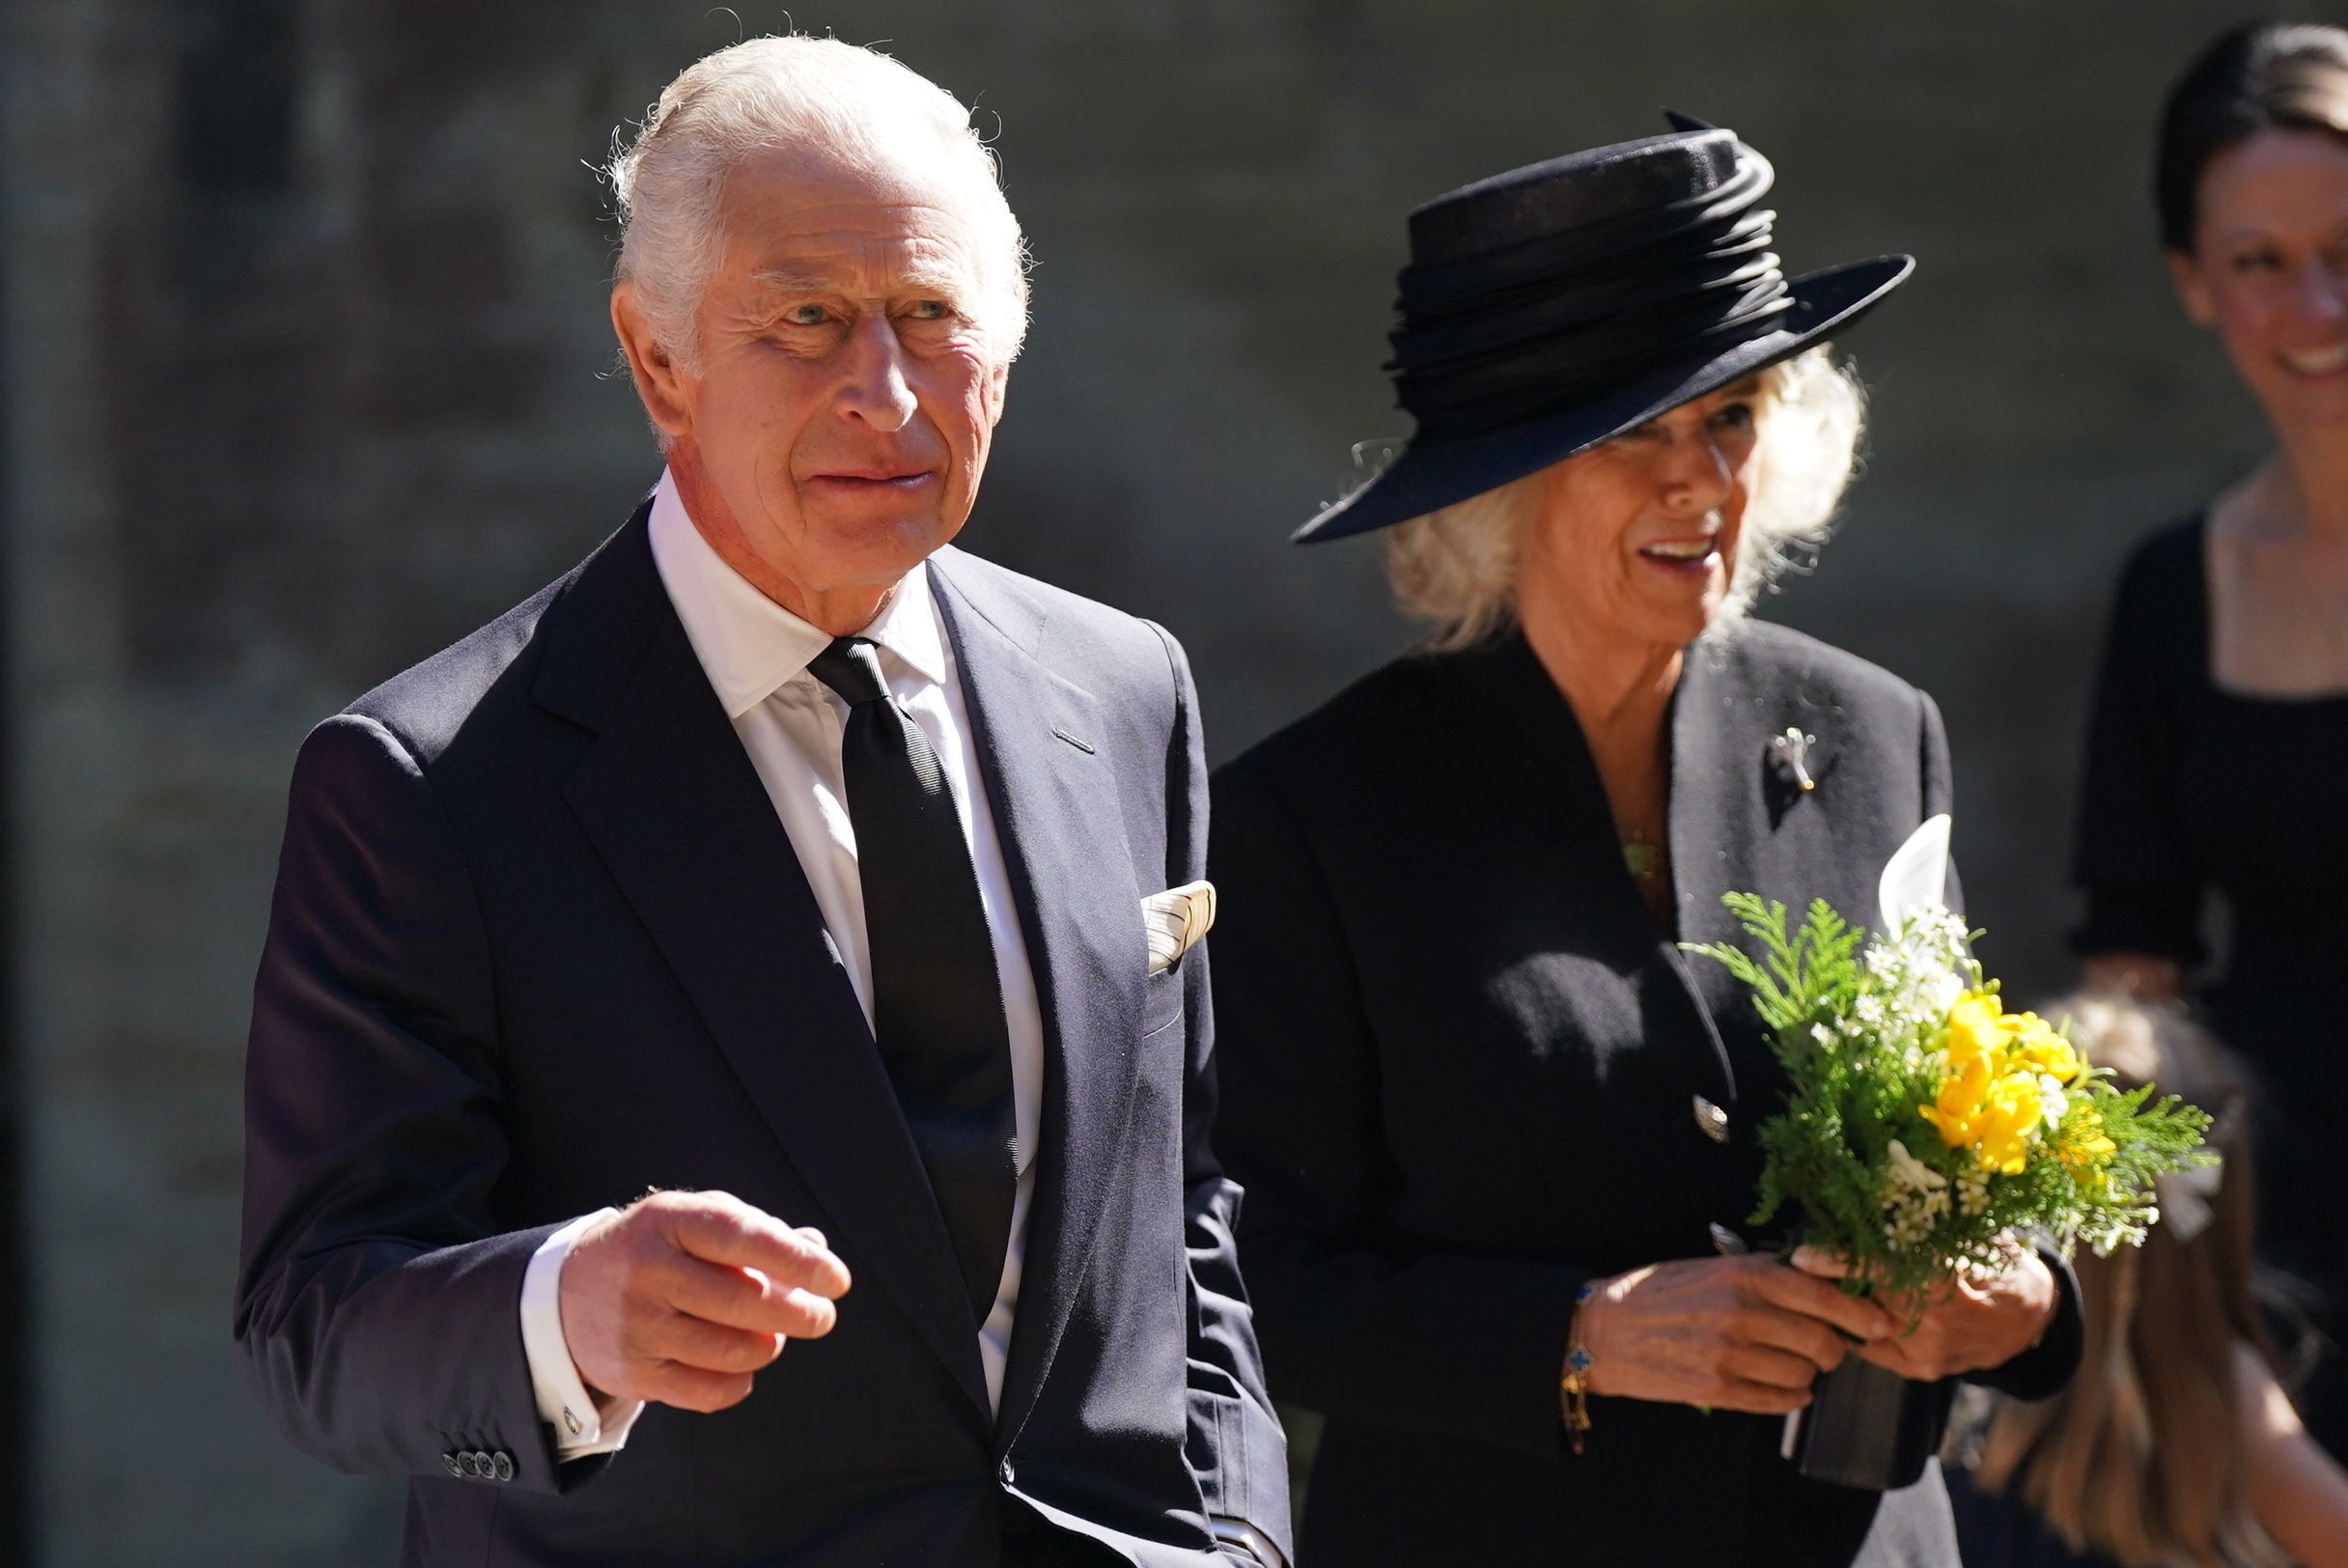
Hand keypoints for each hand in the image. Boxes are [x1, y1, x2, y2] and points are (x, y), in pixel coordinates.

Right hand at [559, 1189, 851, 1412]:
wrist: (568, 1294)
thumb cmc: (659, 1250)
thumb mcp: (698, 1222)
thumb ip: (759, 1232)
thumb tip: (817, 1250)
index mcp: (670, 1221)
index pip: (742, 1237)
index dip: (797, 1261)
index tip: (837, 1280)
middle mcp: (648, 1271)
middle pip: (743, 1302)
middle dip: (799, 1313)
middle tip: (821, 1317)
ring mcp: (637, 1325)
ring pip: (732, 1351)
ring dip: (769, 1347)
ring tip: (772, 1335)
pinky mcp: (633, 1373)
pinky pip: (709, 1392)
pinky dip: (740, 1382)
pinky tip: (742, 1365)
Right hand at [1577, 1254, 1896, 1415]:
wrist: (1603, 1329)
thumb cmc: (1658, 1292)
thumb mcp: (1710, 1265)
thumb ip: (1761, 1275)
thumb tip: (1820, 1286)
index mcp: (1743, 1274)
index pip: (1822, 1295)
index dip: (1861, 1313)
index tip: (1882, 1324)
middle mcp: (1741, 1312)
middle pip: (1822, 1341)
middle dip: (1833, 1349)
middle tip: (1825, 1348)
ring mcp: (1729, 1353)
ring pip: (1804, 1375)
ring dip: (1807, 1375)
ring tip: (1789, 1365)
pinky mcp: (1716, 1389)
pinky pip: (1778, 1400)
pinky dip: (1788, 1397)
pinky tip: (1777, 1386)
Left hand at [1791, 1241, 2054, 1381]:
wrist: (2029, 1317)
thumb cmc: (1990, 1262)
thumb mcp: (1963, 1235)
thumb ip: (1921, 1225)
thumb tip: (1868, 1196)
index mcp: (1944, 1277)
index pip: (1876, 1269)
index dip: (1836, 1262)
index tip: (1800, 1255)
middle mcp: (1933, 1319)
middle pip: (1862, 1299)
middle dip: (1831, 1282)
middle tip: (1802, 1265)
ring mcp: (1926, 1349)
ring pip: (1863, 1325)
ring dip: (1842, 1305)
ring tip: (1824, 1284)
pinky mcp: (1921, 1369)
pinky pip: (1872, 1347)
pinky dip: (1860, 1326)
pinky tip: (1853, 1308)